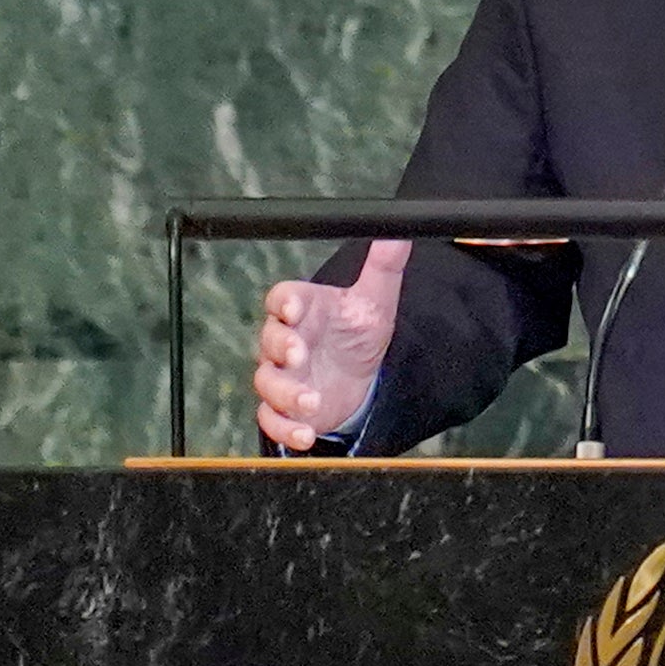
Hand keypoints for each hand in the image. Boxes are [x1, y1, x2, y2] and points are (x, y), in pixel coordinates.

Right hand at [253, 240, 410, 451]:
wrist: (362, 378)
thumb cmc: (357, 333)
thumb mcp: (375, 300)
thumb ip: (384, 266)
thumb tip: (397, 231)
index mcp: (305, 309)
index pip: (282, 298)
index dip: (284, 302)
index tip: (295, 307)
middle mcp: (287, 341)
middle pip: (268, 339)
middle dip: (280, 347)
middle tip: (298, 353)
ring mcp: (284, 376)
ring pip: (268, 382)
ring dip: (285, 392)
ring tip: (311, 400)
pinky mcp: (285, 409)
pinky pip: (271, 420)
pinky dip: (285, 429)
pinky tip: (306, 434)